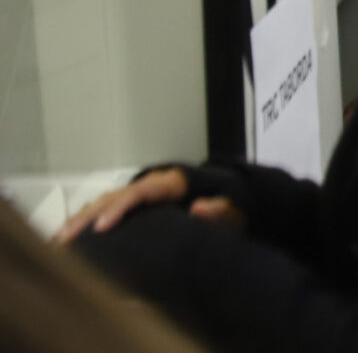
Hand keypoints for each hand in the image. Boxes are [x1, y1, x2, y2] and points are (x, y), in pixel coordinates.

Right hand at [54, 169, 238, 242]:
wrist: (233, 197)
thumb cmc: (230, 205)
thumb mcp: (233, 209)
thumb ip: (219, 210)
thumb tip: (197, 208)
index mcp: (173, 182)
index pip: (141, 191)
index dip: (120, 208)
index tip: (103, 228)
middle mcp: (153, 183)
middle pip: (116, 195)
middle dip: (89, 215)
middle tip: (67, 238)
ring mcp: (142, 192)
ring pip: (106, 200)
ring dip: (82, 218)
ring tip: (60, 241)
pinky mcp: (137, 205)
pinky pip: (108, 208)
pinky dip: (88, 220)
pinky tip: (71, 238)